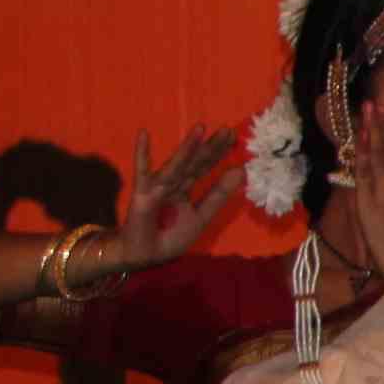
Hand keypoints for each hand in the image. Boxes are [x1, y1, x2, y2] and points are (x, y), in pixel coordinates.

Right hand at [114, 123, 242, 268]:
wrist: (144, 255)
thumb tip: (240, 170)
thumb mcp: (201, 216)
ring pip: (177, 165)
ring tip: (200, 128)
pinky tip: (144, 135)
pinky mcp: (142, 194)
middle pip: (194, 162)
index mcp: (186, 188)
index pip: (204, 167)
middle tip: (228, 130)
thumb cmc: (170, 237)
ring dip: (187, 147)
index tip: (234, 137)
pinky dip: (142, 154)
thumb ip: (218, 195)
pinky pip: (142, 172)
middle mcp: (173, 183)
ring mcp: (157, 186)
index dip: (218, 153)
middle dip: (210, 147)